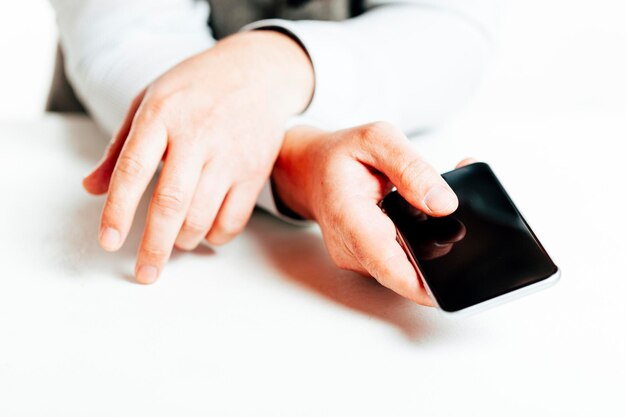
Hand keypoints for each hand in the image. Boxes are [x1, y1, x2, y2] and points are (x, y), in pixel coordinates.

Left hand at [82, 31, 313, 283]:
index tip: (109, 242)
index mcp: (162, 114)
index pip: (133, 170)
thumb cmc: (195, 88)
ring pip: (202, 215)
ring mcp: (229, 153)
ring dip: (183, 241)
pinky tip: (205, 233)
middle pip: (170, 203)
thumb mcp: (149, 101)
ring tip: (174, 243)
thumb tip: (91, 189)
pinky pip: (234, 219)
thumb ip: (120, 147)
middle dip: (154, 246)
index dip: (118, 211)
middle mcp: (197, 135)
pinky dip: (215, 237)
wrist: (256, 72)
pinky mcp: (254, 169)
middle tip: (144, 273)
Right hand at [272, 122, 472, 305]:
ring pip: (404, 267)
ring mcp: (356, 259)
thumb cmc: (339, 156)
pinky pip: (399, 261)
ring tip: (432, 207)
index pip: (385, 263)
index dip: (419, 284)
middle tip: (453, 218)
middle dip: (438, 251)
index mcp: (348, 215)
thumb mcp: (377, 139)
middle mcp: (349, 247)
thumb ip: (411, 168)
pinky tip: (419, 218)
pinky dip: (417, 245)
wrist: (312, 171)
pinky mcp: (366, 262)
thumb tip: (444, 203)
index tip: (447, 289)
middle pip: (403, 270)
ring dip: (429, 245)